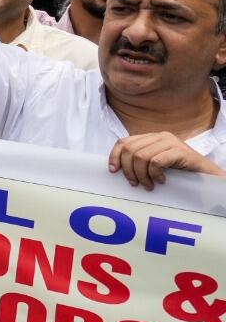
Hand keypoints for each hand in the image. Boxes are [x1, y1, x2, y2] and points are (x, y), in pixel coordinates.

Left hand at [108, 133, 225, 189]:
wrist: (208, 175)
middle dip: (128, 170)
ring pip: (141, 157)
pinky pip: (156, 162)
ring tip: (148, 185)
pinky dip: (154, 174)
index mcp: (151, 138)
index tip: (113, 171)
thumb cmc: (180, 172)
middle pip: (130, 150)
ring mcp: (171, 142)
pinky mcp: (180, 151)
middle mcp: (160, 136)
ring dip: (141, 175)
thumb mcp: (156, 164)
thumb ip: (140, 161)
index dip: (115, 155)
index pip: (124, 141)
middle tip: (135, 183)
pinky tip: (161, 181)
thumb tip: (116, 168)